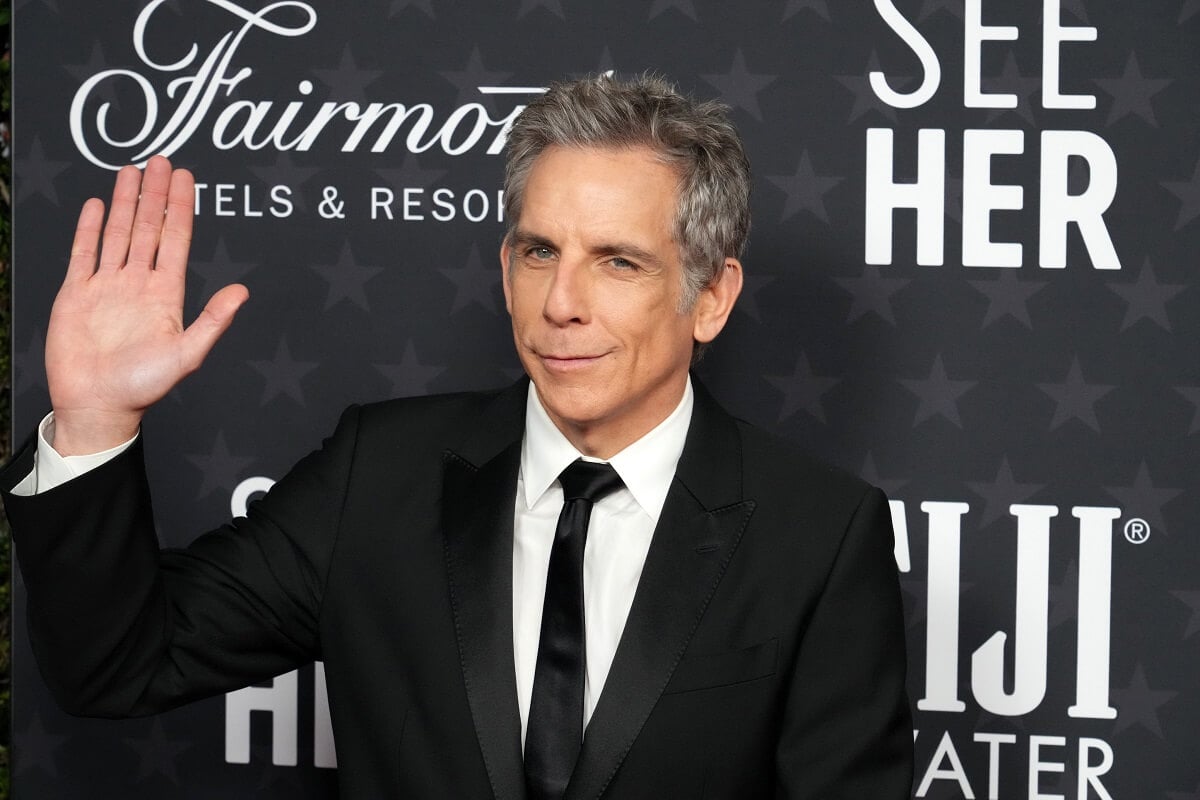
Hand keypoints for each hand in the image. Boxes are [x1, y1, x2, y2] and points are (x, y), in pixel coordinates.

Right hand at [45, 155, 248, 454]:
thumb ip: (213, 321)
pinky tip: (99, 205)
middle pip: (148, 228)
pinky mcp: (77, 294)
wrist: (96, 404)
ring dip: (125, 202)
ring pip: (118, 233)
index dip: (180, 208)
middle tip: (161, 160)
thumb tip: (243, 292)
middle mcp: (138, 284)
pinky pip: (84, 253)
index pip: (175, 240)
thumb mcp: (186, 354)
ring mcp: (107, 286)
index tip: (185, 179)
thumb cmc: (142, 387)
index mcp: (165, 294)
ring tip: (132, 170)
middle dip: (154, 194)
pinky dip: (91, 228)